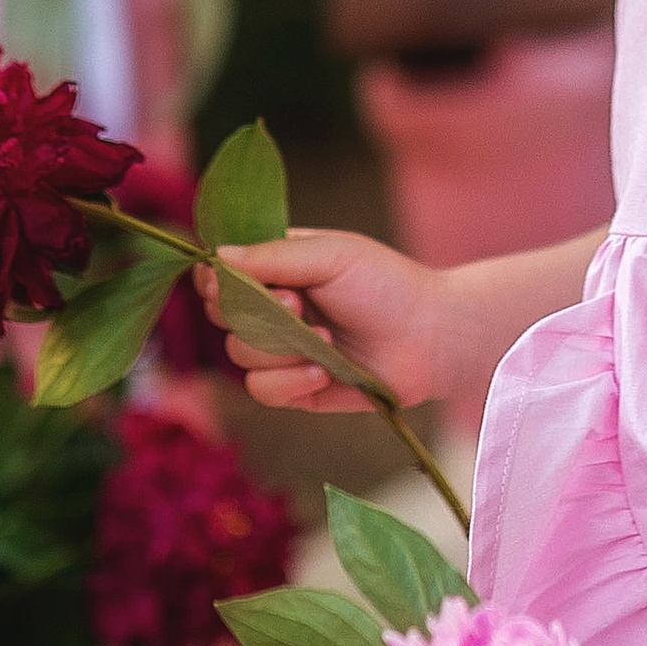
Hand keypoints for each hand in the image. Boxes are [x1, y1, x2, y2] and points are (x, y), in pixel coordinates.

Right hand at [197, 231, 469, 414]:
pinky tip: (323, 371)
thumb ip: (272, 256)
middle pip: (220, 315)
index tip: (234, 282)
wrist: (431, 337)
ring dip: (278, 346)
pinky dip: (288, 381)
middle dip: (253, 312)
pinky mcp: (295, 390)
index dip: (217, 282)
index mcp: (275, 269)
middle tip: (298, 302)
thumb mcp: (331, 255)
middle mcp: (271, 309)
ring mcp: (281, 351)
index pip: (217, 275)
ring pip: (238, 354)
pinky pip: (262, 390)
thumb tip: (215, 258)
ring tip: (327, 338)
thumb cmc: (385, 285)